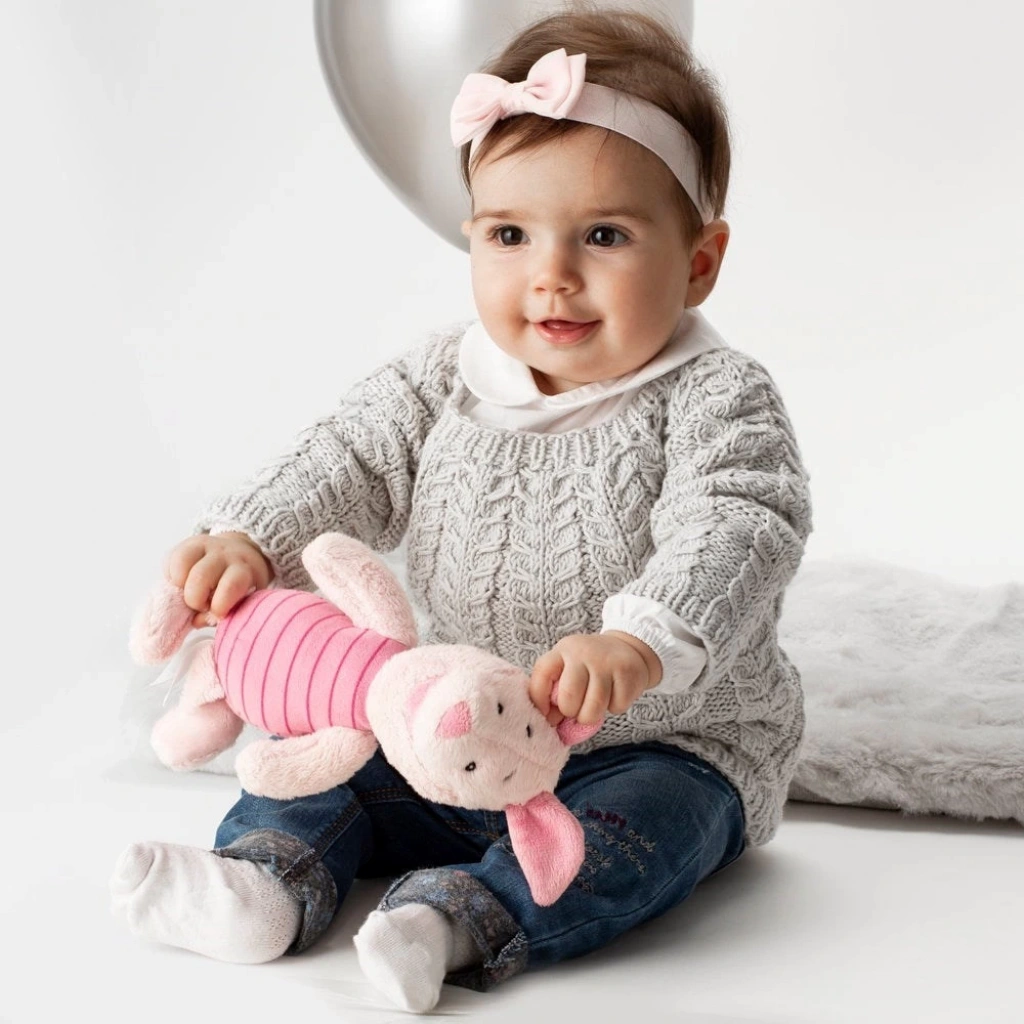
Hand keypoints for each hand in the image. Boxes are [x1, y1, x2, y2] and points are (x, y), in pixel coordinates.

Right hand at [164, 532, 272, 627]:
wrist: (239, 554)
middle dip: (195, 600)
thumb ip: (223, 613)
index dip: (219, 605)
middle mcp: (226, 555)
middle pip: (201, 576)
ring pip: (183, 563)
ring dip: (180, 586)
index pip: (231, 586)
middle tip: (200, 605)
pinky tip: (181, 582)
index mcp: (244, 571)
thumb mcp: (241, 600)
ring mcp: (208, 545)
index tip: (217, 614)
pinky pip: (174, 558)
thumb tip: (197, 621)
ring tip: (188, 592)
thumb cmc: (239, 586)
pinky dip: (172, 575)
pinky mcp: (190, 542)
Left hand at [528, 632, 662, 726]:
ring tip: (594, 705)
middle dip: (571, 713)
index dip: (539, 701)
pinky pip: (616, 706)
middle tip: (577, 709)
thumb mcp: (570, 668)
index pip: (542, 675)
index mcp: (563, 650)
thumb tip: (551, 722)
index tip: (546, 715)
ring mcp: (606, 661)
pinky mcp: (627, 672)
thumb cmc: (591, 666)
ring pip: (593, 708)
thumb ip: (555, 691)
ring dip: (592, 716)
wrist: (628, 647)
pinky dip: (614, 708)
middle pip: (569, 697)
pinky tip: (614, 694)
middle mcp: (583, 652)